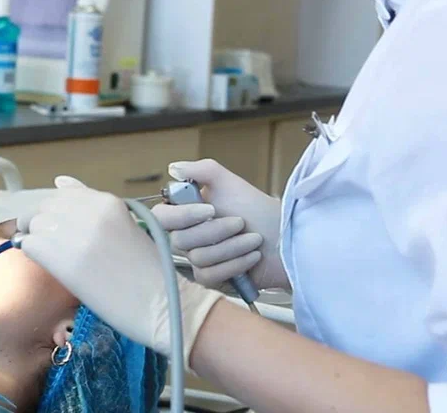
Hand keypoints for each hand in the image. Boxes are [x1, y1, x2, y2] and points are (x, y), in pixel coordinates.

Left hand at [16, 177, 223, 365]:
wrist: (159, 306)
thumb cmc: (146, 272)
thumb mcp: (123, 226)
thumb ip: (90, 203)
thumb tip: (59, 180)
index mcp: (107, 201)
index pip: (62, 195)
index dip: (57, 214)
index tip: (61, 230)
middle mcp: (88, 210)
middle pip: (44, 208)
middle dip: (42, 225)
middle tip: (54, 247)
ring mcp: (73, 232)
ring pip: (33, 224)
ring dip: (37, 240)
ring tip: (57, 260)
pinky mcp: (60, 257)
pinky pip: (29, 245)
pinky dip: (34, 255)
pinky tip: (53, 268)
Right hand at [151, 159, 287, 290]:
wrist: (286, 240)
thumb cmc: (258, 210)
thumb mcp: (230, 183)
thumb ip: (201, 170)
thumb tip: (173, 168)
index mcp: (185, 212)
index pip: (160, 217)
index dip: (182, 216)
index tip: (210, 209)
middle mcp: (186, 236)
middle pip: (180, 241)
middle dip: (216, 231)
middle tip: (241, 222)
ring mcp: (197, 259)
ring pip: (198, 258)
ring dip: (232, 247)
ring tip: (254, 239)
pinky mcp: (211, 279)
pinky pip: (209, 275)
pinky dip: (235, 264)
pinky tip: (252, 256)